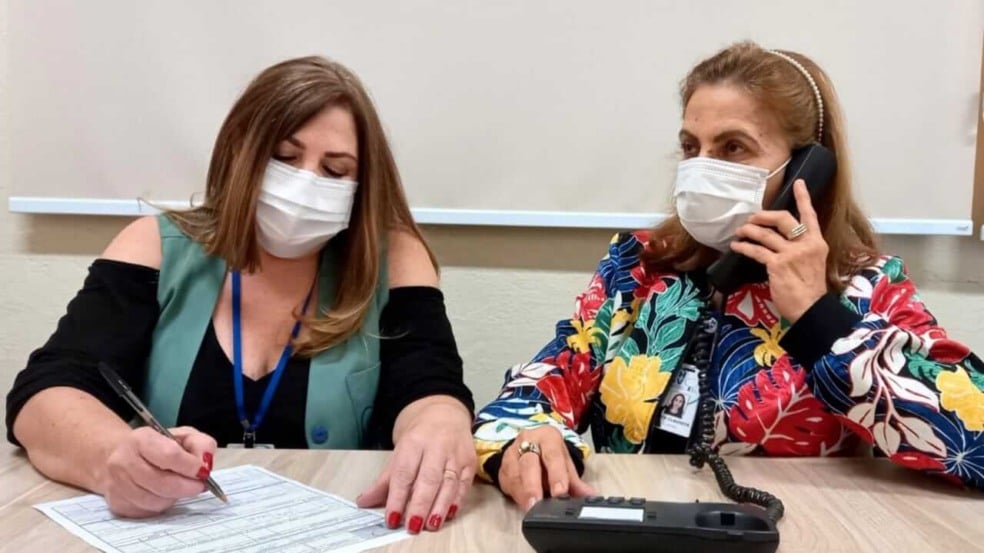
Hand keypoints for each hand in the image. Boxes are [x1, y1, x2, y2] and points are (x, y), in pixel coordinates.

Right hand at [101, 426, 216, 517]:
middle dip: (188, 487)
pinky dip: (162, 505)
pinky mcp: (118, 504)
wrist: (120, 457)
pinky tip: (164, 494)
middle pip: (163, 483)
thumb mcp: (183, 436)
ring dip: (175, 497)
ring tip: (180, 487)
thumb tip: (205, 466)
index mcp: (141, 439)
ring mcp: (117, 485)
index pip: (170, 455)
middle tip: (200, 486)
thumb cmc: (157, 446)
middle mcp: (123, 461)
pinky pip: (147, 512)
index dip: (191, 466)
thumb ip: (201, 445)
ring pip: (156, 501)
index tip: (203, 471)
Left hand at [357, 397, 475, 533]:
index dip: (398, 497)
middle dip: (420, 504)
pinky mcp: (470, 461)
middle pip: (429, 478)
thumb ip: (384, 480)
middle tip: (413, 526)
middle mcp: (437, 446)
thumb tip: (364, 501)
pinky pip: (464, 484)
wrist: (445, 413)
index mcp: (414, 442)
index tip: (392, 518)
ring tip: (431, 525)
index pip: (404, 473)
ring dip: (440, 506)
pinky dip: (457, 500)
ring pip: (449, 483)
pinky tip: (449, 514)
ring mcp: (456, 454)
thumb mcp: (399, 452)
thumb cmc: (419, 436)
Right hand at [498, 425, 594, 511]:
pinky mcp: (502, 467)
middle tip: (538, 504)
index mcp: (548, 437)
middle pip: (529, 464)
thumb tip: (589, 497)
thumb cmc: (550, 454)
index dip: (556, 474)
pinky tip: (523, 503)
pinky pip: (507, 483)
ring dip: (523, 494)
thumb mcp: (564, 463)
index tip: (560, 492)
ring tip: (531, 508)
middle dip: (533, 486)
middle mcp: (528, 441)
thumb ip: (575, 481)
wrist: (530, 444)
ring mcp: (512, 453)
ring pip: (515, 474)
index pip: (552, 455)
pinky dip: (516, 495)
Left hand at [732, 179, 828, 322]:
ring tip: (740, 231)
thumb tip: (782, 244)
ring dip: (749, 230)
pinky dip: (743, 247)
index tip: (799, 182)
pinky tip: (736, 246)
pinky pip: (756, 250)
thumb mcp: (813, 265)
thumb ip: (801, 251)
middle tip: (753, 217)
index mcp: (817, 243)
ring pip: (765, 234)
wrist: (811, 309)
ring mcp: (791, 253)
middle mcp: (806, 244)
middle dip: (764, 215)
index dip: (804, 198)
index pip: (810, 215)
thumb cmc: (810, 291)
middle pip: (783, 218)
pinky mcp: (777, 264)